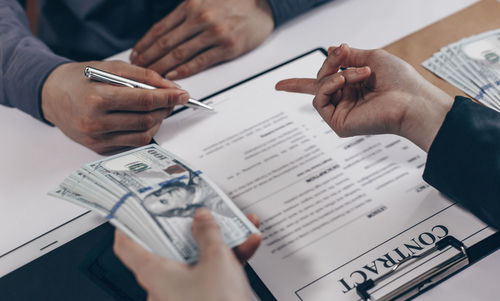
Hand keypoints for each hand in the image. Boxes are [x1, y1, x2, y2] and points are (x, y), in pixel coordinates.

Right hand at [41, 61, 188, 153]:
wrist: (51, 95)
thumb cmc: (80, 79)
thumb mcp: (109, 67)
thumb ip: (142, 75)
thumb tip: (170, 86)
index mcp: (97, 98)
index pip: (144, 101)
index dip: (168, 97)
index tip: (183, 94)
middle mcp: (96, 123)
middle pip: (146, 119)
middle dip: (166, 108)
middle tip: (173, 98)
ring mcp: (97, 139)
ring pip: (143, 135)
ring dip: (158, 121)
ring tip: (159, 108)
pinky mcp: (99, 149)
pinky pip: (132, 144)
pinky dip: (145, 131)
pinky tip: (144, 119)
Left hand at [114, 208, 261, 300]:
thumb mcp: (217, 260)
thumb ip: (209, 233)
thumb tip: (202, 218)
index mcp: (155, 273)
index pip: (127, 246)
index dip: (130, 224)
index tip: (137, 208)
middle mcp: (164, 285)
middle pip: (170, 247)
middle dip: (193, 227)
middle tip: (199, 211)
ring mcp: (183, 293)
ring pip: (196, 259)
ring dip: (218, 241)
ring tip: (236, 226)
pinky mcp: (201, 298)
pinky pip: (211, 273)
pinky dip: (227, 260)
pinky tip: (247, 246)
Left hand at [130, 0, 273, 78]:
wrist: (263, 4)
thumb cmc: (234, 3)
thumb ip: (186, 13)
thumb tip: (165, 32)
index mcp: (191, 6)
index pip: (161, 28)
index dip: (145, 43)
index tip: (135, 54)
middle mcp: (200, 18)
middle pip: (166, 43)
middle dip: (149, 57)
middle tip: (137, 69)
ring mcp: (214, 34)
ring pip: (180, 53)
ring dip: (162, 66)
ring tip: (152, 76)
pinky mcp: (227, 48)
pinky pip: (201, 61)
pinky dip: (185, 70)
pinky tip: (174, 75)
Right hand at [276, 44, 453, 151]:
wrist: (411, 100)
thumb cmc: (399, 80)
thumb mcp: (371, 57)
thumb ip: (348, 56)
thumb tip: (330, 49)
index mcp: (352, 87)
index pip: (322, 85)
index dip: (298, 85)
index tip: (279, 85)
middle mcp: (345, 101)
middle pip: (319, 81)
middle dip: (329, 64)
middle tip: (342, 52)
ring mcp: (341, 113)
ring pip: (319, 88)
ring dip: (335, 74)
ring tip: (360, 72)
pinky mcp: (338, 123)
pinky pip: (320, 100)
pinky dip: (329, 86)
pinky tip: (344, 81)